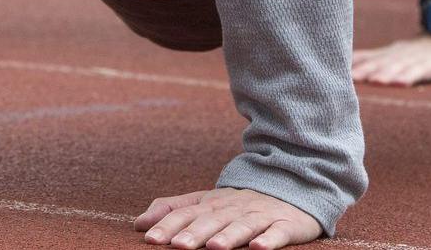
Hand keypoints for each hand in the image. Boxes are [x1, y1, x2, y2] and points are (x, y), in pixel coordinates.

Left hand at [136, 187, 323, 248]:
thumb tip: (138, 224)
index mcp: (212, 203)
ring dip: (228, 236)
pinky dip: (269, 240)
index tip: (150, 238)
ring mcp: (260, 215)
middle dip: (194, 233)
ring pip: (242, 226)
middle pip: (212, 220)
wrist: (292, 187)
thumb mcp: (205, 203)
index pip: (187, 213)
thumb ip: (172, 210)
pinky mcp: (285, 224)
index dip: (169, 225)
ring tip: (214, 247)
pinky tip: (258, 248)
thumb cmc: (240, 203)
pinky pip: (277, 232)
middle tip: (177, 246)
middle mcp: (234, 208)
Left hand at [350, 28, 430, 88]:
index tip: (350, 78)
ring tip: (399, 83)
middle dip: (384, 73)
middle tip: (372, 81)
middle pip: (398, 65)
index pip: (379, 62)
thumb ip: (373, 59)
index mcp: (399, 55)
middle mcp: (415, 56)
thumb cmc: (423, 53)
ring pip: (423, 68)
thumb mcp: (397, 54)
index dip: (365, 69)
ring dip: (411, 75)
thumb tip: (345, 62)